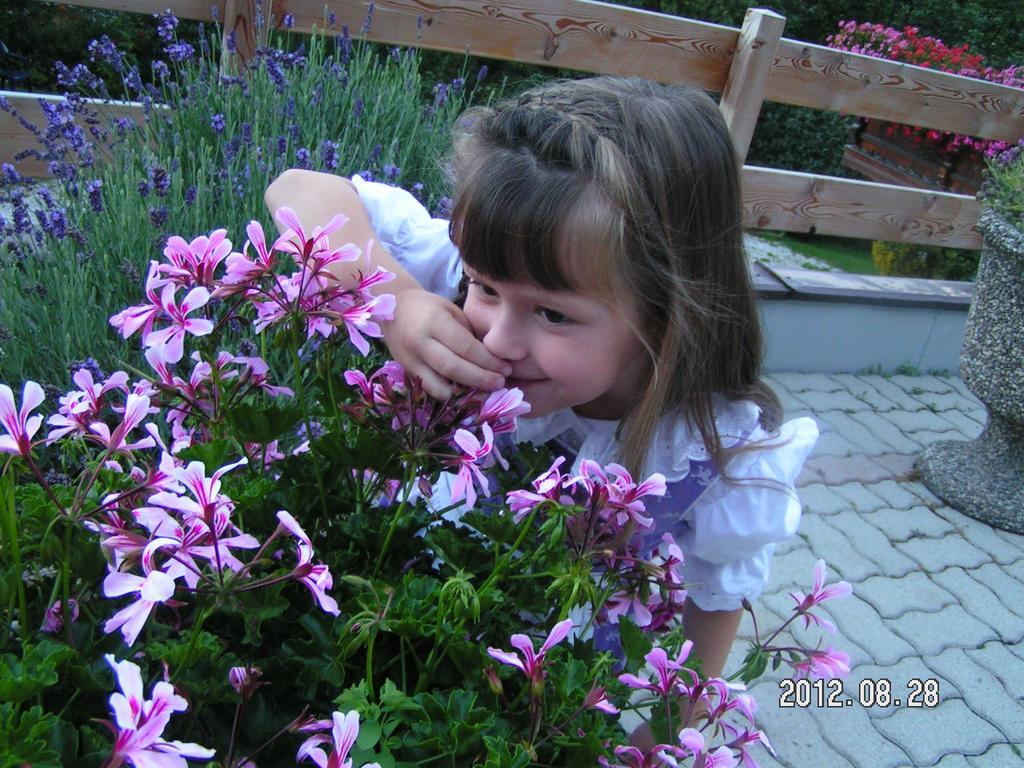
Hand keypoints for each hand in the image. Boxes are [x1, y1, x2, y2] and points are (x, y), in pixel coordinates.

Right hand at [383, 287, 511, 399]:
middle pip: (454, 368)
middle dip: (481, 379)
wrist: (394, 308)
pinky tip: (467, 396)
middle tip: (500, 384)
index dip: (488, 361)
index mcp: (434, 321)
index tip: (506, 368)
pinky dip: (450, 397)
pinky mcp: (408, 372)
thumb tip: (493, 360)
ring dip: (465, 395)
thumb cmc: (430, 307)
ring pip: (440, 386)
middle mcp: (420, 343)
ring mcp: (411, 360)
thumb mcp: (452, 311)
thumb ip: (468, 335)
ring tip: (485, 395)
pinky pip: (431, 390)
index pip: (465, 347)